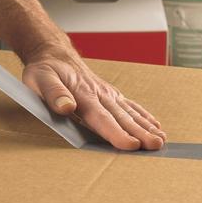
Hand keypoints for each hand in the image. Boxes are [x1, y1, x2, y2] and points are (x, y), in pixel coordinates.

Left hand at [22, 44, 165, 150]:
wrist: (55, 55)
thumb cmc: (46, 71)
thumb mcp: (39, 80)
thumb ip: (53, 94)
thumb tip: (66, 107)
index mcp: (83, 95)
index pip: (102, 118)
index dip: (117, 133)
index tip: (132, 144)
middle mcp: (100, 95)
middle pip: (122, 117)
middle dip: (140, 133)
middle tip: (156, 146)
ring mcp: (108, 94)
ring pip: (130, 112)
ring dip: (147, 126)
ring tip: (162, 140)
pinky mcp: (111, 95)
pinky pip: (131, 106)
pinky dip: (144, 116)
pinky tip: (156, 125)